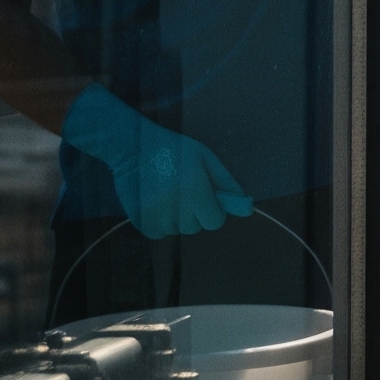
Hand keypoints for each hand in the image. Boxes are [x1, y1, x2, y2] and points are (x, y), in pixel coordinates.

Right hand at [62, 84, 254, 240]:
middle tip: (185, 192)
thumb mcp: (206, 158)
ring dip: (177, 219)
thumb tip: (245, 205)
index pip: (215, 221)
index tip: (207, 199)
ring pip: (176, 230)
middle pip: (195, 227)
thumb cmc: (175, 149)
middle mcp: (176, 208)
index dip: (214, 211)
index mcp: (196, 192)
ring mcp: (156, 216)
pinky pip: (158, 233)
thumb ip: (226, 182)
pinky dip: (160, 223)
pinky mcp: (139, 220)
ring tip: (169, 195)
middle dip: (195, 214)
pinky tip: (157, 203)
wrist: (135, 146)